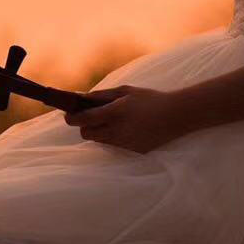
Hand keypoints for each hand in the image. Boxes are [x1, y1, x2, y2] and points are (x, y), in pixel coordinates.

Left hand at [63, 85, 186, 155]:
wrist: (176, 116)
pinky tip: (124, 129)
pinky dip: (112, 138)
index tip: (67, 115)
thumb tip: (80, 97)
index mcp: (115, 112)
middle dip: (84, 126)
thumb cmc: (149, 99)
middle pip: (87, 134)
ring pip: (99, 141)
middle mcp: (118, 131)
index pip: (84, 119)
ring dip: (97, 132)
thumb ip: (102, 95)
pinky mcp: (133, 152)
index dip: (72, 118)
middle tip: (89, 117)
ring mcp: (126, 144)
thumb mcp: (125, 91)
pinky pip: (114, 146)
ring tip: (108, 121)